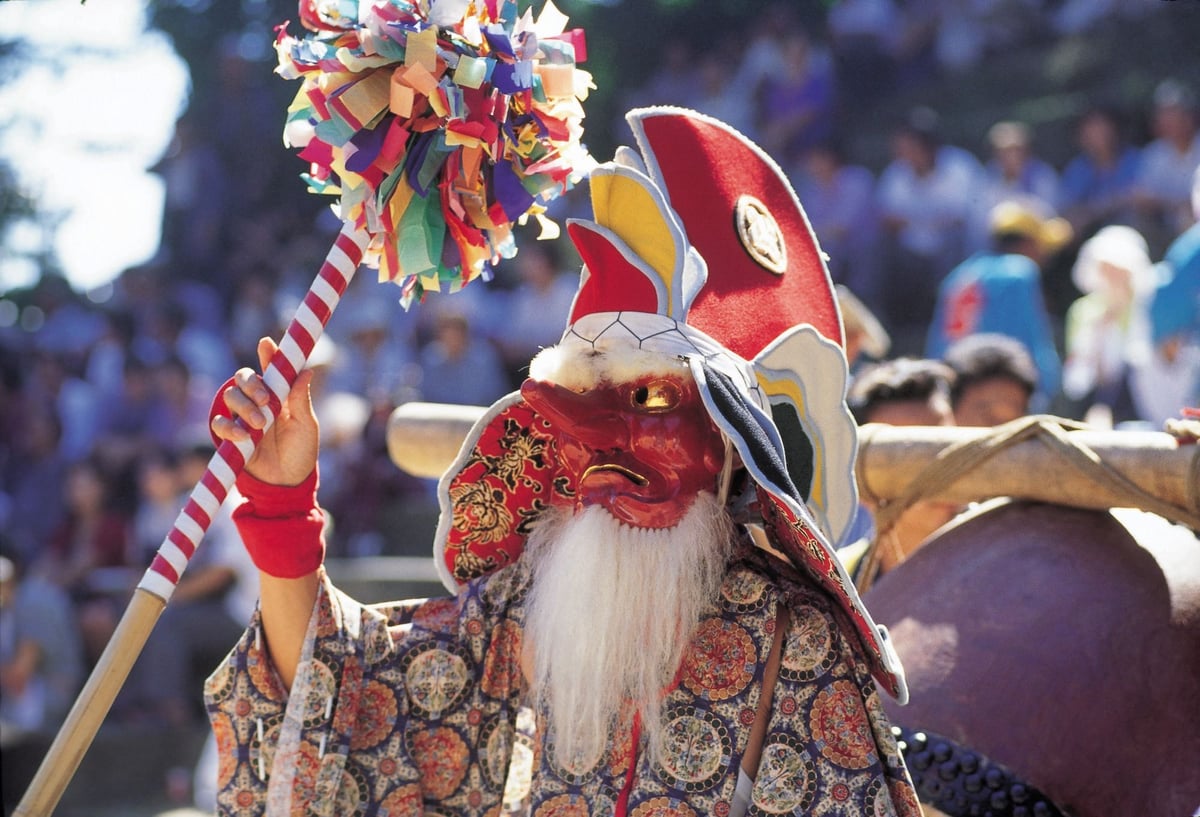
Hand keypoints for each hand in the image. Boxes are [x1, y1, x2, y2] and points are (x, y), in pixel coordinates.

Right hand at [210, 337, 319, 485]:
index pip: (272, 369)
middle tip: (264, 398)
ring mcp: (242, 417)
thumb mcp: (306, 425)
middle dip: (251, 383)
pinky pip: (219, 422)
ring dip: (243, 405)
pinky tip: (242, 436)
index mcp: (280, 395)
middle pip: (244, 377)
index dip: (268, 354)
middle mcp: (259, 402)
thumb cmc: (301, 452)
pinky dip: (229, 426)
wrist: (287, 483)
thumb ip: (300, 399)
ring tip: (259, 423)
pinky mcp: (230, 436)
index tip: (266, 343)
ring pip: (230, 396)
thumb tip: (306, 371)